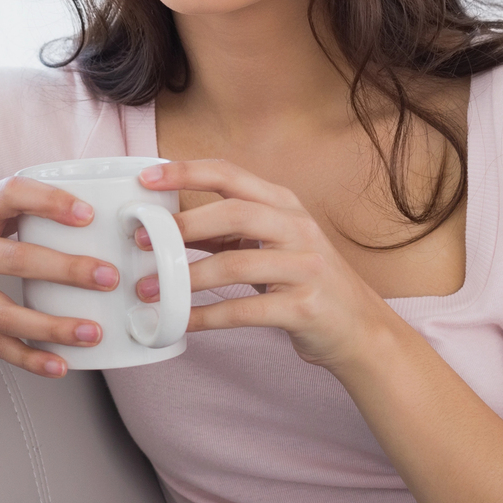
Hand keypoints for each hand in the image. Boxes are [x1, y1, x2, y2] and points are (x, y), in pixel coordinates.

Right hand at [0, 177, 125, 376]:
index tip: (86, 213)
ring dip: (53, 327)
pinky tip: (59, 365)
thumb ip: (21, 204)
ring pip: (6, 315)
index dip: (49, 202)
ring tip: (91, 332)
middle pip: (16, 260)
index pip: (11, 195)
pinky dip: (29, 359)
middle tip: (106, 277)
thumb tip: (85, 214)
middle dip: (66, 271)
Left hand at [132, 160, 396, 369]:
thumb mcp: (273, 244)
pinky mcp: (305, 307)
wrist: (361, 330)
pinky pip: (246, 310)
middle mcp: (298, 228)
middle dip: (183, 226)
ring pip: (236, 264)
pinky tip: (181, 322)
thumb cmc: (306, 282)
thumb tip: (168, 227)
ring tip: (150, 290)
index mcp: (284, 205)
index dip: (187, 172)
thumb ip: (228, 232)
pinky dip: (207, 317)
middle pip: (234, 213)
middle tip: (141, 241)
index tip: (147, 179)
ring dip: (186, 278)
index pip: (230, 174)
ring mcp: (306, 267)